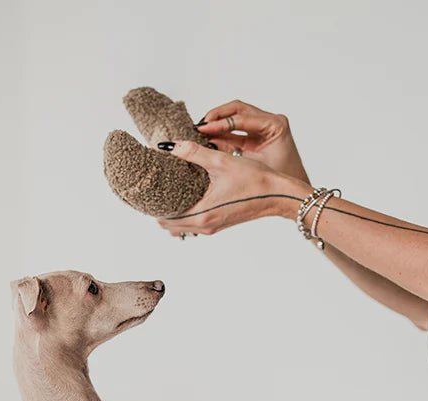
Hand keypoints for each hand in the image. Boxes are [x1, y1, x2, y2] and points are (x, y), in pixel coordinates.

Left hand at [156, 141, 305, 236]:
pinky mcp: (219, 224)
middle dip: (161, 210)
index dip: (153, 207)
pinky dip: (186, 214)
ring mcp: (212, 227)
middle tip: (156, 189)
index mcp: (202, 214)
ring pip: (181, 227)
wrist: (279, 194)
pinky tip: (188, 195)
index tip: (148, 192)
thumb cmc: (255, 179)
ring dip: (174, 213)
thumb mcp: (222, 161)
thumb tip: (170, 145)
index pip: (165, 219)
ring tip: (170, 191)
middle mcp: (204, 226)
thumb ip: (194, 153)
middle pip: (169, 226)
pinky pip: (194, 225)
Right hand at [196, 100, 308, 181]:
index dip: (219, 123)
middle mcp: (270, 122)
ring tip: (199, 132)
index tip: (201, 128)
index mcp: (274, 125)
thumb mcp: (251, 166)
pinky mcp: (256, 138)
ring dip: (217, 124)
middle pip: (237, 110)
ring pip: (234, 118)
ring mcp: (263, 128)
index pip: (241, 118)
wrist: (293, 194)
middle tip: (198, 126)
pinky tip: (207, 140)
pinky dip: (221, 134)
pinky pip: (235, 131)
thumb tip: (204, 146)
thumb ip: (228, 153)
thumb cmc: (279, 183)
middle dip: (216, 117)